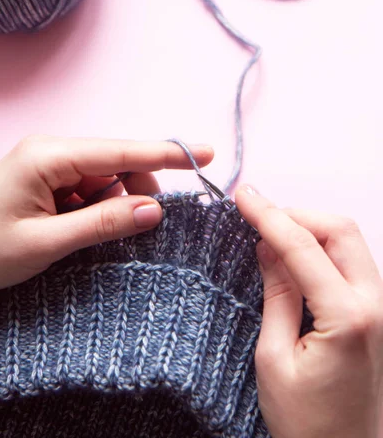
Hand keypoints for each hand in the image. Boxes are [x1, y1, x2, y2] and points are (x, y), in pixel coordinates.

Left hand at [0, 135, 212, 290]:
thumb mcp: (45, 243)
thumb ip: (103, 224)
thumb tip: (155, 211)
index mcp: (49, 156)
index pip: (120, 152)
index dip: (165, 153)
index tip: (204, 153)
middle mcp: (53, 152)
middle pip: (118, 166)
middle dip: (135, 194)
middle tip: (139, 229)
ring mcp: (52, 166)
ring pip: (107, 181)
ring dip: (114, 207)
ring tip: (85, 237)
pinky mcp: (51, 182)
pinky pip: (90, 192)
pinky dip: (98, 211)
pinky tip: (78, 232)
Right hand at [235, 186, 382, 437]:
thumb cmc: (310, 425)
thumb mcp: (275, 360)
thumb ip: (276, 295)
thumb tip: (266, 248)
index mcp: (349, 317)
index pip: (302, 246)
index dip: (268, 215)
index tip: (243, 196)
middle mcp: (376, 304)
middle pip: (339, 229)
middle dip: (296, 214)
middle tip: (256, 214)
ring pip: (349, 241)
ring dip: (309, 229)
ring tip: (269, 234)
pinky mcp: (378, 313)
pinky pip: (352, 262)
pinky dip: (322, 249)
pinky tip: (294, 256)